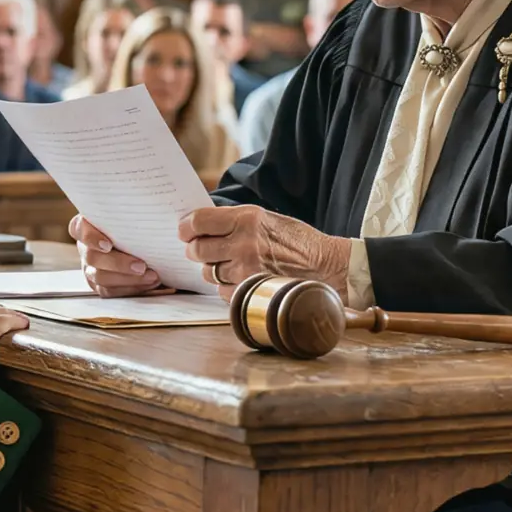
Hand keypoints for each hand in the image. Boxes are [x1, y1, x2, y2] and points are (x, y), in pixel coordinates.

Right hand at [69, 214, 162, 296]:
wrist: (147, 238)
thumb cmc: (139, 220)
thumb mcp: (137, 211)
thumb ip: (137, 208)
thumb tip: (156, 201)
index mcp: (87, 225)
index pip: (78, 228)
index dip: (90, 237)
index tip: (108, 244)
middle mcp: (86, 247)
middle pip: (91, 257)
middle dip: (118, 263)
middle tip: (142, 265)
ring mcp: (91, 267)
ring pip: (100, 277)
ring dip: (127, 279)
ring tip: (153, 276)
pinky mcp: (102, 284)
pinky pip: (110, 292)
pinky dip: (131, 289)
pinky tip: (150, 284)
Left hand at [176, 205, 350, 298]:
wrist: (327, 267)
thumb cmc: (297, 242)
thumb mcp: (267, 219)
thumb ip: (235, 221)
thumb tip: (201, 224)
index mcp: (247, 219)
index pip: (199, 221)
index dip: (186, 227)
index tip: (184, 231)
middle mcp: (243, 243)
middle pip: (197, 249)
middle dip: (196, 250)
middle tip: (201, 249)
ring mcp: (246, 270)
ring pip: (208, 273)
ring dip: (213, 270)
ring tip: (231, 265)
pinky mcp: (250, 292)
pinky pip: (222, 292)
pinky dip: (227, 288)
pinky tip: (243, 280)